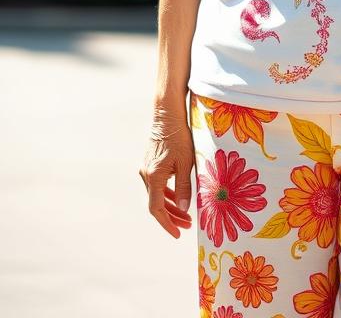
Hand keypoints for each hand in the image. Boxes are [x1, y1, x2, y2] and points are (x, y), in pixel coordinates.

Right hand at [140, 107, 194, 237]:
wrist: (167, 115)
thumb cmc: (179, 136)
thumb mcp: (186, 162)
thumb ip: (184, 186)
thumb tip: (185, 209)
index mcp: (153, 177)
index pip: (156, 209)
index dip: (167, 223)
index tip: (177, 233)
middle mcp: (145, 175)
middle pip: (156, 203)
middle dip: (171, 217)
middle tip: (186, 226)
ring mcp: (146, 169)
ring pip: (157, 194)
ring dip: (170, 206)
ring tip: (186, 215)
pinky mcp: (150, 164)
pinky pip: (157, 185)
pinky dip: (167, 193)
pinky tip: (178, 197)